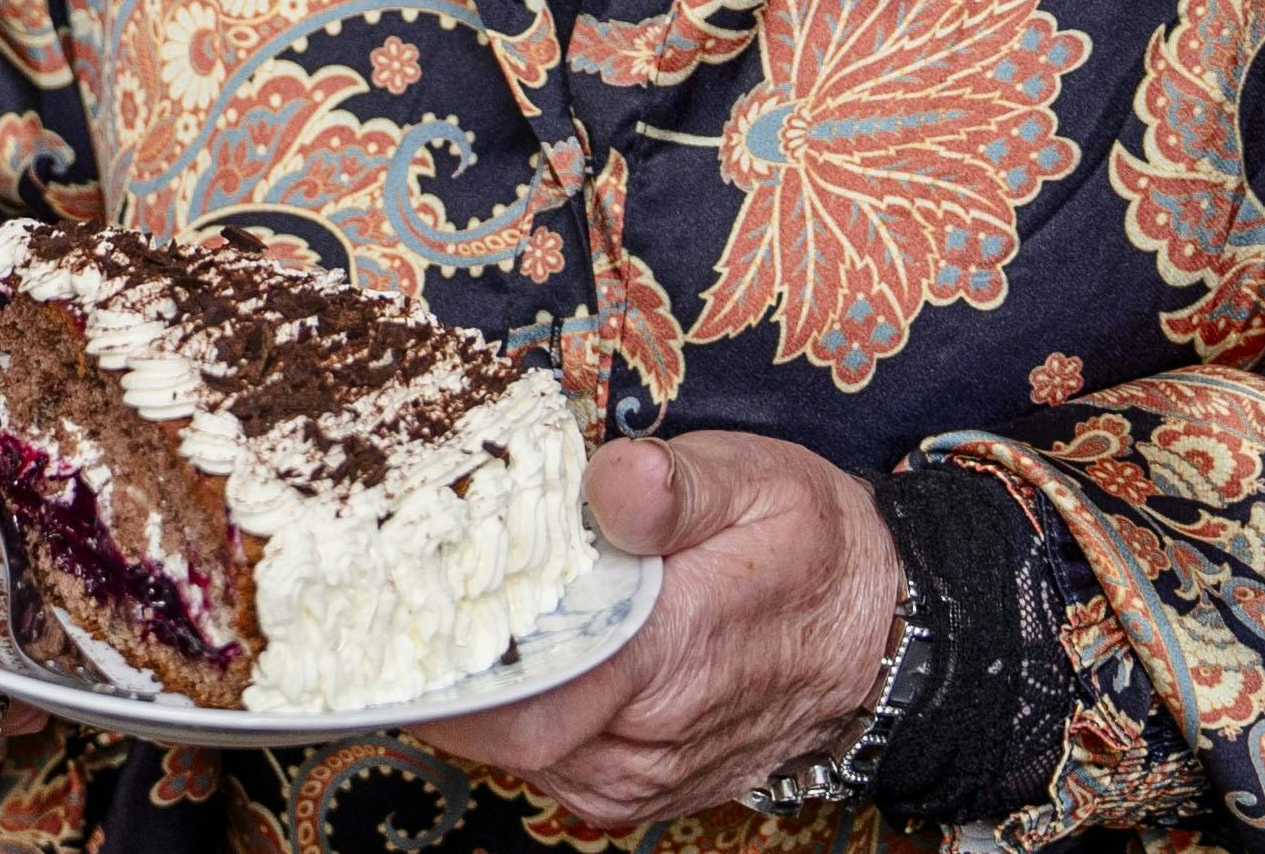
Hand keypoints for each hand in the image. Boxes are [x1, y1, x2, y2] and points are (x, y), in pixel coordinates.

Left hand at [410, 432, 899, 832]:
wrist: (878, 636)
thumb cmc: (812, 553)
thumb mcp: (759, 482)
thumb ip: (676, 486)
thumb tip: (615, 479)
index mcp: (666, 657)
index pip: (520, 699)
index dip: (441, 666)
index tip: (386, 612)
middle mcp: (643, 741)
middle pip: (499, 729)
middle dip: (445, 668)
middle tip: (397, 599)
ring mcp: (635, 776)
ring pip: (515, 748)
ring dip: (479, 689)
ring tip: (448, 612)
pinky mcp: (631, 786)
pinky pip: (546, 755)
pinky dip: (516, 708)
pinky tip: (510, 649)